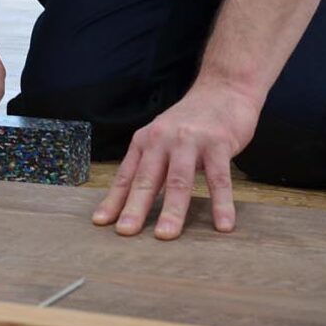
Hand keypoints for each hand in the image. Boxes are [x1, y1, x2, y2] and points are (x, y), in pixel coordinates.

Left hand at [92, 80, 260, 239]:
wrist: (223, 89)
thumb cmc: (191, 122)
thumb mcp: (163, 138)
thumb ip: (151, 165)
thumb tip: (133, 202)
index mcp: (146, 141)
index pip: (127, 175)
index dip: (114, 200)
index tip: (101, 223)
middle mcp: (163, 139)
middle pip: (147, 179)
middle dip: (135, 208)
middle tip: (126, 233)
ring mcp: (190, 141)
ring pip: (179, 180)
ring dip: (172, 210)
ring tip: (166, 236)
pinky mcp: (218, 143)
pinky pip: (219, 178)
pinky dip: (221, 203)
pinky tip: (223, 225)